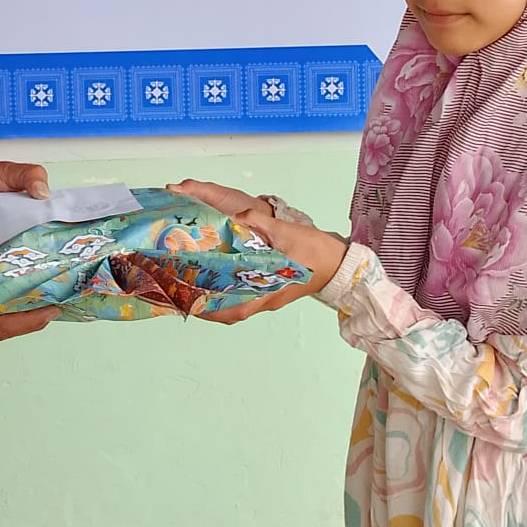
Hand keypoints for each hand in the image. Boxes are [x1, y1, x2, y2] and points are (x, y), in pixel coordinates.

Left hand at [168, 178, 350, 316]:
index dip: (211, 310)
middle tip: (185, 290)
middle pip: (232, 311)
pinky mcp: (274, 290)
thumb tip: (239, 215)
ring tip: (196, 282)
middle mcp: (267, 299)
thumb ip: (261, 222)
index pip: (235, 310)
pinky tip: (220, 275)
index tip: (191, 304)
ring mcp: (271, 296)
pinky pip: (247, 295)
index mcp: (270, 292)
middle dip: (208, 305)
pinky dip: (231, 290)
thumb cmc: (316, 251)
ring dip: (218, 298)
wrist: (340, 262)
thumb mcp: (288, 232)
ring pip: (238, 304)